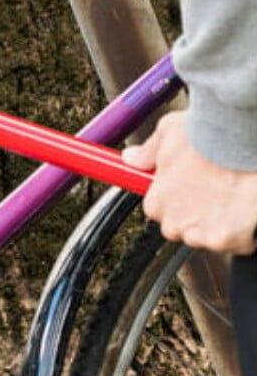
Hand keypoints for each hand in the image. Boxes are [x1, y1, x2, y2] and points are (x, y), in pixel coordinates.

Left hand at [122, 111, 256, 253]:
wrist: (236, 138)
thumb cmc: (205, 133)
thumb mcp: (167, 132)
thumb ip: (148, 152)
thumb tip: (130, 158)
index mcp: (156, 201)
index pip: (162, 213)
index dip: (179, 200)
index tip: (193, 189)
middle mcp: (173, 222)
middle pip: (186, 230)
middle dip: (200, 216)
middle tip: (218, 192)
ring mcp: (200, 233)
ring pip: (212, 238)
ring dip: (222, 225)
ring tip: (234, 197)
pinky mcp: (226, 238)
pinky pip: (240, 243)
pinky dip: (246, 232)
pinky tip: (248, 209)